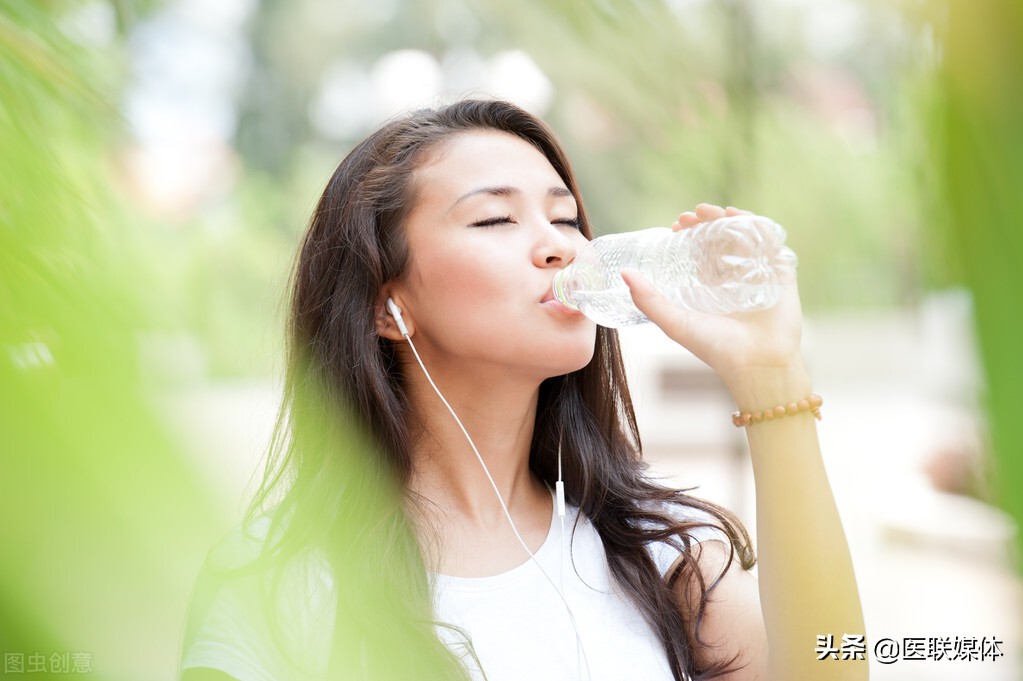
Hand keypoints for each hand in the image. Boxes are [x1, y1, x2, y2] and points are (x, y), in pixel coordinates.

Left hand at [620, 203, 808, 405]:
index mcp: (712, 289)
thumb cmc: (716, 349)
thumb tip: (623, 273)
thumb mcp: (675, 322)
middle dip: (706, 223)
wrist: (758, 365)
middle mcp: (735, 279)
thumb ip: (648, 300)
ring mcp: (759, 274)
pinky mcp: (782, 273)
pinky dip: (757, 226)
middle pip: (721, 239)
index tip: (676, 225)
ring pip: (745, 236)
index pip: (700, 252)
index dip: (689, 235)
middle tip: (691, 215)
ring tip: (711, 212)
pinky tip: (739, 218)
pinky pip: (771, 242)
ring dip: (729, 219)